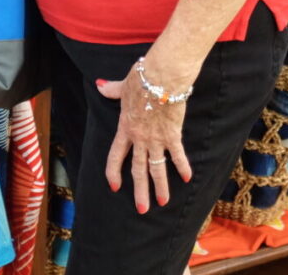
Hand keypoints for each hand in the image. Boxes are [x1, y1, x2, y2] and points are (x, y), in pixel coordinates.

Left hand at [97, 70, 194, 213]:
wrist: (162, 76)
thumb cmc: (143, 78)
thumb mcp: (124, 85)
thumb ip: (112, 90)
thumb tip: (100, 85)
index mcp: (125, 128)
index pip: (116, 156)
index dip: (113, 172)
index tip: (114, 186)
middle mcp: (139, 138)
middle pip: (138, 169)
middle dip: (140, 191)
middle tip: (142, 209)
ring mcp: (156, 138)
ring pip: (157, 168)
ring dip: (161, 186)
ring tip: (163, 202)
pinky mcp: (173, 134)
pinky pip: (178, 155)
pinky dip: (183, 167)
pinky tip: (187, 179)